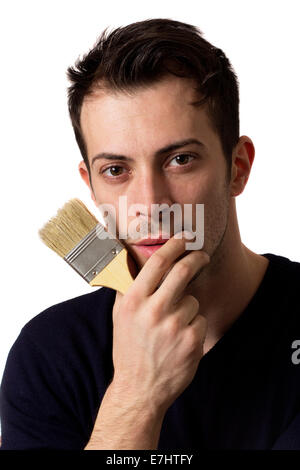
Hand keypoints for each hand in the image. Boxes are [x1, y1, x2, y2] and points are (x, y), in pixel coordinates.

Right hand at [111, 233, 209, 414]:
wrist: (139, 389)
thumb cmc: (129, 348)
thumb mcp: (120, 316)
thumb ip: (129, 288)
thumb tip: (137, 260)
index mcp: (133, 301)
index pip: (157, 262)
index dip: (174, 246)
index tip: (183, 239)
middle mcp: (153, 311)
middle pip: (182, 271)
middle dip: (196, 259)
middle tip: (202, 256)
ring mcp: (174, 326)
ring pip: (193, 300)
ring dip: (188, 306)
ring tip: (173, 325)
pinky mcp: (192, 340)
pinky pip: (200, 319)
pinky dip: (194, 325)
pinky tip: (180, 339)